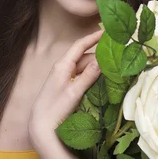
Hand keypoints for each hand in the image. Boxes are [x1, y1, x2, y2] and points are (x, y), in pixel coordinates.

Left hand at [29, 29, 102, 143]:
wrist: (41, 126)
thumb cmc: (55, 108)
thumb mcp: (74, 92)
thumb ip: (88, 76)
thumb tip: (101, 60)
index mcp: (63, 65)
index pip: (80, 45)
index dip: (93, 37)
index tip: (106, 32)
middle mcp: (63, 68)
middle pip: (84, 57)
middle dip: (99, 55)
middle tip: (117, 54)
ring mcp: (65, 78)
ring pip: (84, 67)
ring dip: (97, 67)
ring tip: (113, 67)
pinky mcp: (67, 87)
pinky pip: (82, 76)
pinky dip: (92, 76)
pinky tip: (102, 79)